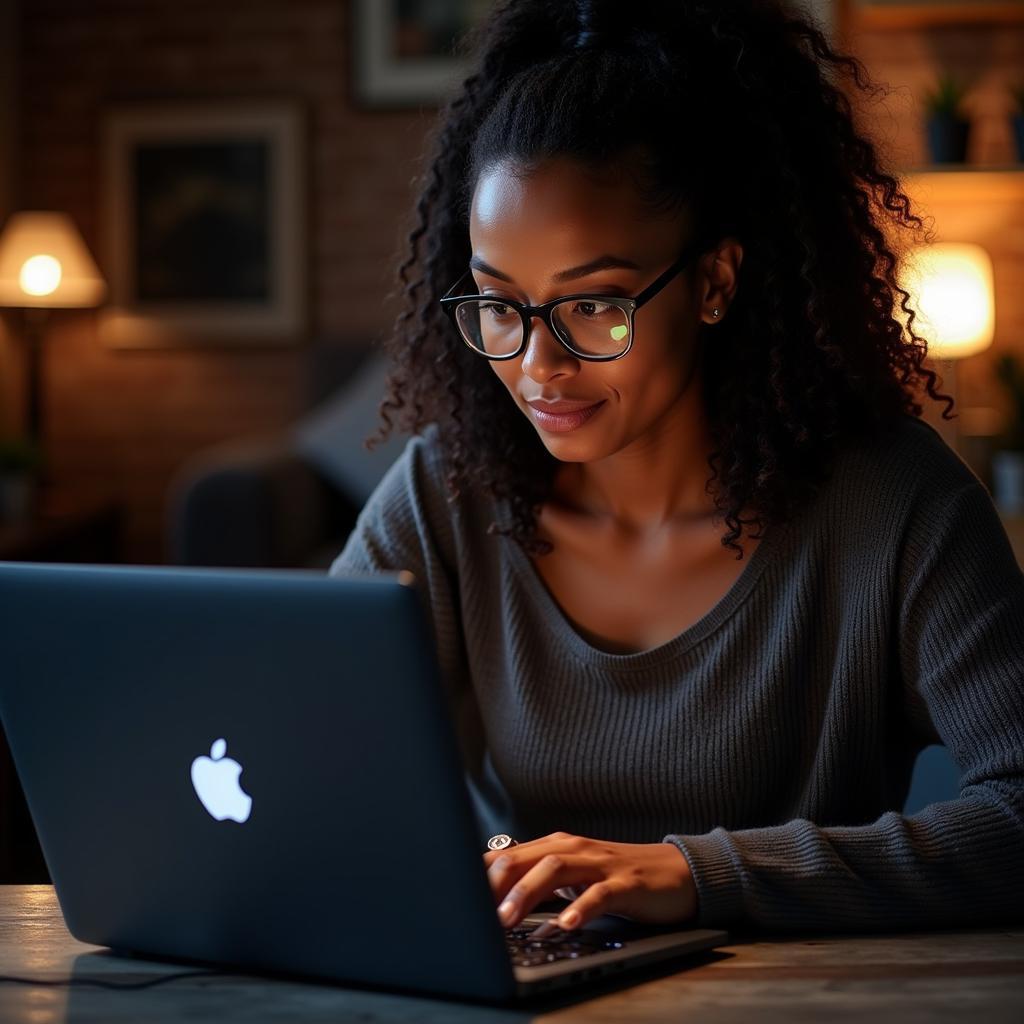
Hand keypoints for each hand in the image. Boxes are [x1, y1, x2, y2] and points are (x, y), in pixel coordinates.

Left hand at [483, 831, 697, 931]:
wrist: (675, 873)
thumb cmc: (616, 879)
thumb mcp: (572, 879)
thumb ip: (537, 884)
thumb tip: (494, 903)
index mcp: (555, 847)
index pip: (507, 856)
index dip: (480, 877)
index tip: (457, 900)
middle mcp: (573, 848)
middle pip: (525, 858)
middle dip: (495, 885)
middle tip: (474, 913)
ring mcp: (599, 864)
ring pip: (555, 869)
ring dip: (527, 893)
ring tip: (507, 919)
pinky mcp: (625, 883)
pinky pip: (598, 894)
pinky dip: (579, 907)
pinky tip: (565, 925)